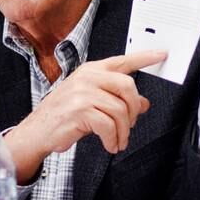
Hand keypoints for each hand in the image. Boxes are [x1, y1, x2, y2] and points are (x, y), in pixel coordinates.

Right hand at [5, 49, 166, 183]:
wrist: (37, 131)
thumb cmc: (63, 115)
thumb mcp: (93, 102)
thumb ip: (117, 99)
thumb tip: (144, 103)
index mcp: (91, 70)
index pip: (123, 60)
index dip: (145, 58)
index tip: (162, 54)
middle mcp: (88, 77)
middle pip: (128, 86)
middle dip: (133, 109)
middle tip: (130, 124)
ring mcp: (82, 93)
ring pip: (120, 110)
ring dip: (123, 131)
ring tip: (118, 140)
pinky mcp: (80, 111)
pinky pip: (109, 126)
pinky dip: (113, 139)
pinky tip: (110, 144)